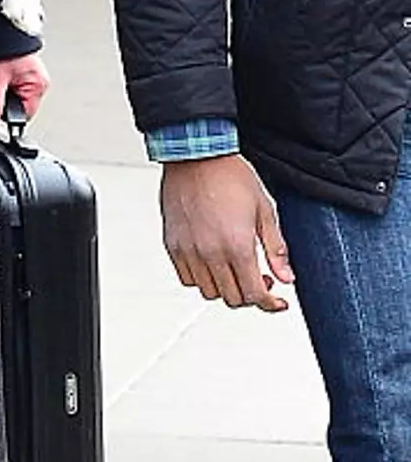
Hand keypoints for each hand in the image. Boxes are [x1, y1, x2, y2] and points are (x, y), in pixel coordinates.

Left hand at [0, 52, 49, 129]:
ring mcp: (33, 78)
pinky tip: (0, 76)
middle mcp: (39, 82)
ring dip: (4, 93)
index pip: (24, 116)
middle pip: (19, 108)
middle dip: (5, 102)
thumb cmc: (2, 49)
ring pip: (15, 98)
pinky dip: (4, 85)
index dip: (8, 115)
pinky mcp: (25, 73)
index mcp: (38, 85)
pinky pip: (14, 88)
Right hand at [160, 152, 293, 312]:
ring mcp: (189, 252)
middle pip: (233, 298)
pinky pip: (187, 279)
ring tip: (235, 270)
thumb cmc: (229, 176)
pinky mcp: (174, 246)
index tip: (277, 303)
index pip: (254, 294)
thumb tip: (287, 277)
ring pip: (209, 293)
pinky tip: (213, 263)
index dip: (270, 304)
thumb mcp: (264, 211)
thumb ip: (276, 249)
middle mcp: (210, 253)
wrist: (196, 157)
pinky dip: (203, 279)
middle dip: (251, 295)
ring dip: (226, 288)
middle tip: (260, 279)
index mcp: (237, 246)